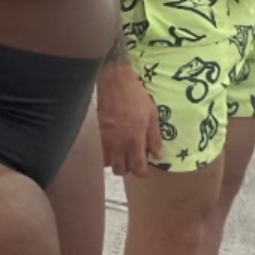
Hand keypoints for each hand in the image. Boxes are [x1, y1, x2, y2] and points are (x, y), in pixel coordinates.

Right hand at [96, 61, 162, 176]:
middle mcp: (118, 144)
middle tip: (134, 159)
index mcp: (134, 141)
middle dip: (128, 169)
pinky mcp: (97, 133)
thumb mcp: (152, 115)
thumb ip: (154, 137)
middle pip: (121, 170)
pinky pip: (100, 152)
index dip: (142, 172)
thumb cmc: (136, 97)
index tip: (144, 167)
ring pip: (108, 164)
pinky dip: (106, 154)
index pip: (137, 168)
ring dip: (116, 162)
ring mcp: (106, 140)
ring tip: (123, 153)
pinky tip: (113, 146)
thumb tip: (157, 155)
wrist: (115, 82)